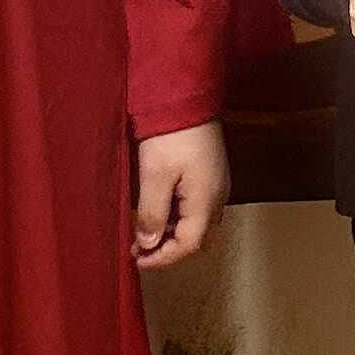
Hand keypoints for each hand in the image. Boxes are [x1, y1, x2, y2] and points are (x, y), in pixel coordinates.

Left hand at [134, 121, 228, 269]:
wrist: (187, 97)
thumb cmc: (171, 135)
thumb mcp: (155, 175)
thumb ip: (152, 213)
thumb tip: (148, 244)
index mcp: (206, 201)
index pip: (188, 245)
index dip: (162, 258)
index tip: (136, 258)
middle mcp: (217, 198)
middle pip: (196, 238)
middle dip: (167, 248)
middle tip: (138, 247)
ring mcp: (217, 186)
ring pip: (197, 224)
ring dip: (171, 232)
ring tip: (143, 230)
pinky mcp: (211, 175)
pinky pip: (197, 207)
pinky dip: (177, 217)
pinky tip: (158, 210)